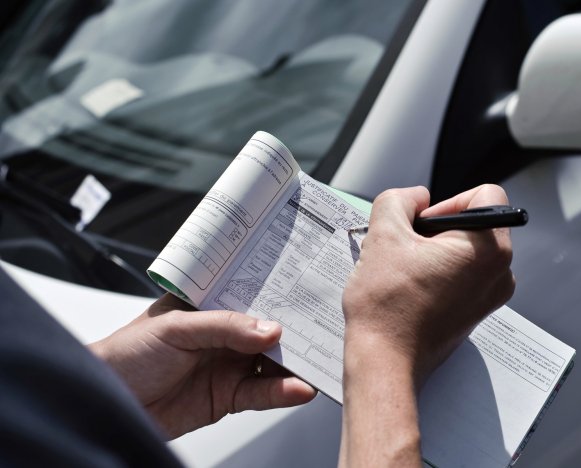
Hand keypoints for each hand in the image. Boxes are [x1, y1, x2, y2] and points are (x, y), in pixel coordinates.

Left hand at [89, 294, 316, 438]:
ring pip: (272, 364)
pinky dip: (284, 392)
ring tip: (316, 363)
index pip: (252, 296)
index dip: (280, 294)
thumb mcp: (176, 327)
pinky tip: (298, 388)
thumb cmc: (127, 354)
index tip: (308, 294)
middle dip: (296, 331)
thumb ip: (225, 327)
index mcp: (210, 306)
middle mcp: (223, 335)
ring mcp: (228, 366)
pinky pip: (263, 394)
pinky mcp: (229, 397)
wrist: (106, 404)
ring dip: (295, 364)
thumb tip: (270, 329)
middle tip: (322, 331)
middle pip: (269, 331)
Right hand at [338, 184, 514, 466]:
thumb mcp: (383, 234)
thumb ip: (399, 199)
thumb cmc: (386, 305)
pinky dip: (441, 271)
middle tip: (409, 247)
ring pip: (467, 248)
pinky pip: (464, 274)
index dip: (447, 201)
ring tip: (408, 269)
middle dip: (439, 227)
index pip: (485, 195)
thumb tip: (417, 197)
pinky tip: (413, 286)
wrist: (385, 360)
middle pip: (476, 222)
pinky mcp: (478, 310)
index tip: (421, 225)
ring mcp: (492, 295)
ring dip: (437, 250)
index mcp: (489, 249)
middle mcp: (501, 272)